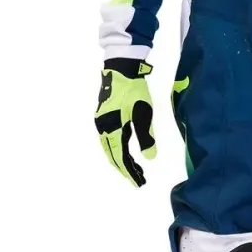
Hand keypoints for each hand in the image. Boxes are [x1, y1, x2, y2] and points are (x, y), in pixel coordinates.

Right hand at [94, 59, 156, 186]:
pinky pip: (109, 140)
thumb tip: (149, 158)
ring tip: (135, 169)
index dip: (129, 171)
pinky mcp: (104, 116)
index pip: (120, 157)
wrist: (120, 69)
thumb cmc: (134, 91)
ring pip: (110, 148)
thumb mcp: (143, 114)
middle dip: (126, 169)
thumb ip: (146, 137)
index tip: (139, 182)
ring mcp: (101, 122)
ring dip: (122, 160)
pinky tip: (126, 152)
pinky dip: (118, 150)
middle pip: (113, 155)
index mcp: (111, 128)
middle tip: (139, 180)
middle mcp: (103, 128)